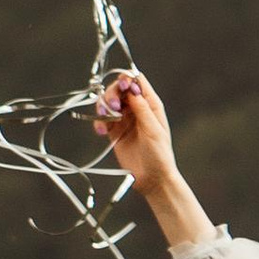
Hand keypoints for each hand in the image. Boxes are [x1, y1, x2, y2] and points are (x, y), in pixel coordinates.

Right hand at [93, 70, 176, 197]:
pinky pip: (103, 119)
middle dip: (112, 94)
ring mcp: (125, 119)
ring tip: (104, 119)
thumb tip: (132, 88)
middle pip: (119, 89)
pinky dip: (99, 122)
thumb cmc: (160, 156)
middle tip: (113, 107)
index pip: (137, 81)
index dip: (127, 79)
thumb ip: (142, 109)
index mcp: (151, 105)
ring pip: (108, 102)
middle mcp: (137, 108)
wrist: (153, 179)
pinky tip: (100, 131)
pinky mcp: (114, 131)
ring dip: (103, 106)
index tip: (122, 88)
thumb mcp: (154, 131)